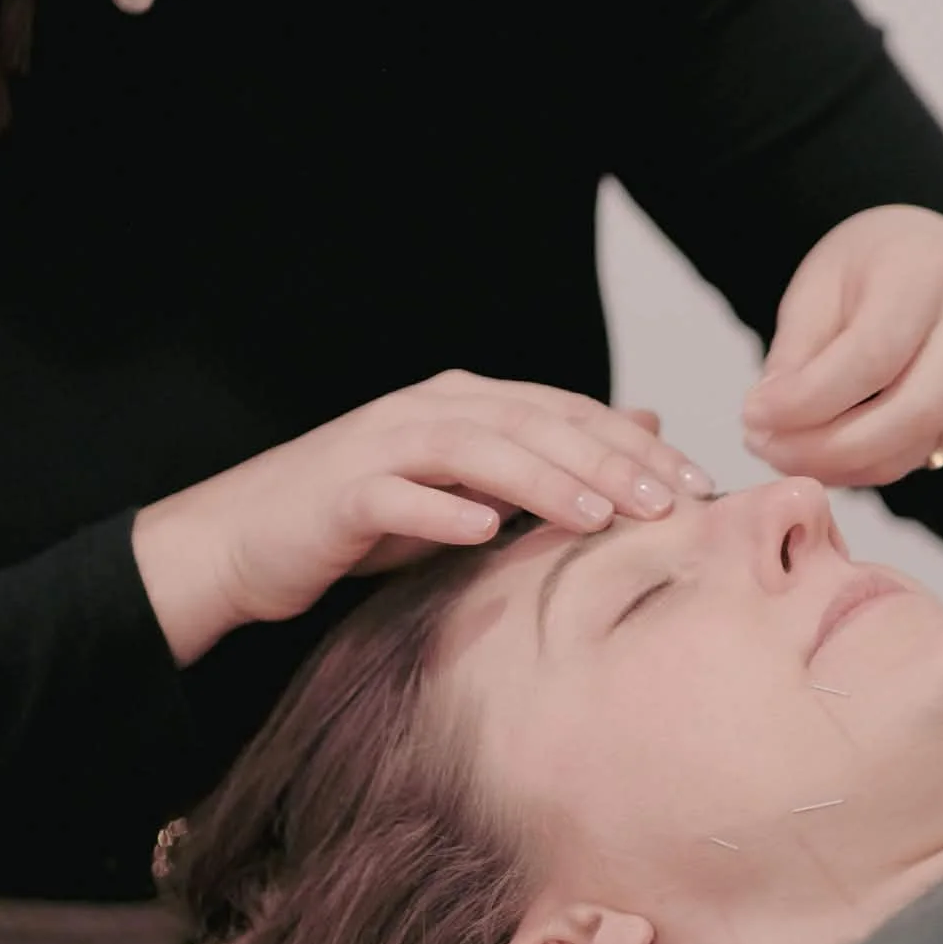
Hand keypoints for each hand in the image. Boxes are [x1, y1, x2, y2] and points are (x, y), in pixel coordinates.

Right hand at [134, 373, 710, 664]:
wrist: (247, 541)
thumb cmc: (364, 517)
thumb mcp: (469, 486)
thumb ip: (547, 456)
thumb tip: (643, 427)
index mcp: (464, 402)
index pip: (566, 412)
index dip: (633, 444)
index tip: (695, 485)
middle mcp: (427, 408)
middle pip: (532, 423)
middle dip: (606, 459)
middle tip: (667, 502)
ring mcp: (380, 445)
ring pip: (475, 449)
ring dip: (540, 480)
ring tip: (597, 516)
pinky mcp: (340, 493)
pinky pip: (396, 497)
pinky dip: (442, 511)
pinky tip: (484, 532)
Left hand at [742, 206, 942, 488]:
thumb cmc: (880, 266)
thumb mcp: (826, 278)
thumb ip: (799, 343)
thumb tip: (768, 414)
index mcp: (926, 276)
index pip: (872, 354)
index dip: (808, 397)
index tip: (753, 414)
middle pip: (912, 411)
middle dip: (829, 446)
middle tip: (765, 446)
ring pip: (918, 445)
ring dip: (842, 466)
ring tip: (782, 453)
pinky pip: (917, 457)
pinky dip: (861, 469)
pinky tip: (818, 457)